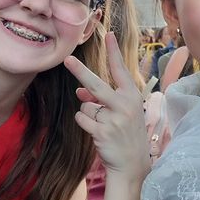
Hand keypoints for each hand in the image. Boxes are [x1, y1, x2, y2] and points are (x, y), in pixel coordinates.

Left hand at [64, 32, 149, 182]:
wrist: (133, 164)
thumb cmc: (126, 133)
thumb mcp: (121, 112)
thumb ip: (102, 99)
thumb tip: (79, 92)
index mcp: (132, 96)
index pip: (120, 70)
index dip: (114, 52)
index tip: (109, 35)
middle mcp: (125, 105)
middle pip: (96, 84)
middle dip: (79, 71)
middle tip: (67, 59)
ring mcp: (114, 119)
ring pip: (86, 104)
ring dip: (88, 112)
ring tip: (103, 124)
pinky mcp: (102, 132)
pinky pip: (82, 118)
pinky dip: (84, 122)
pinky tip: (97, 132)